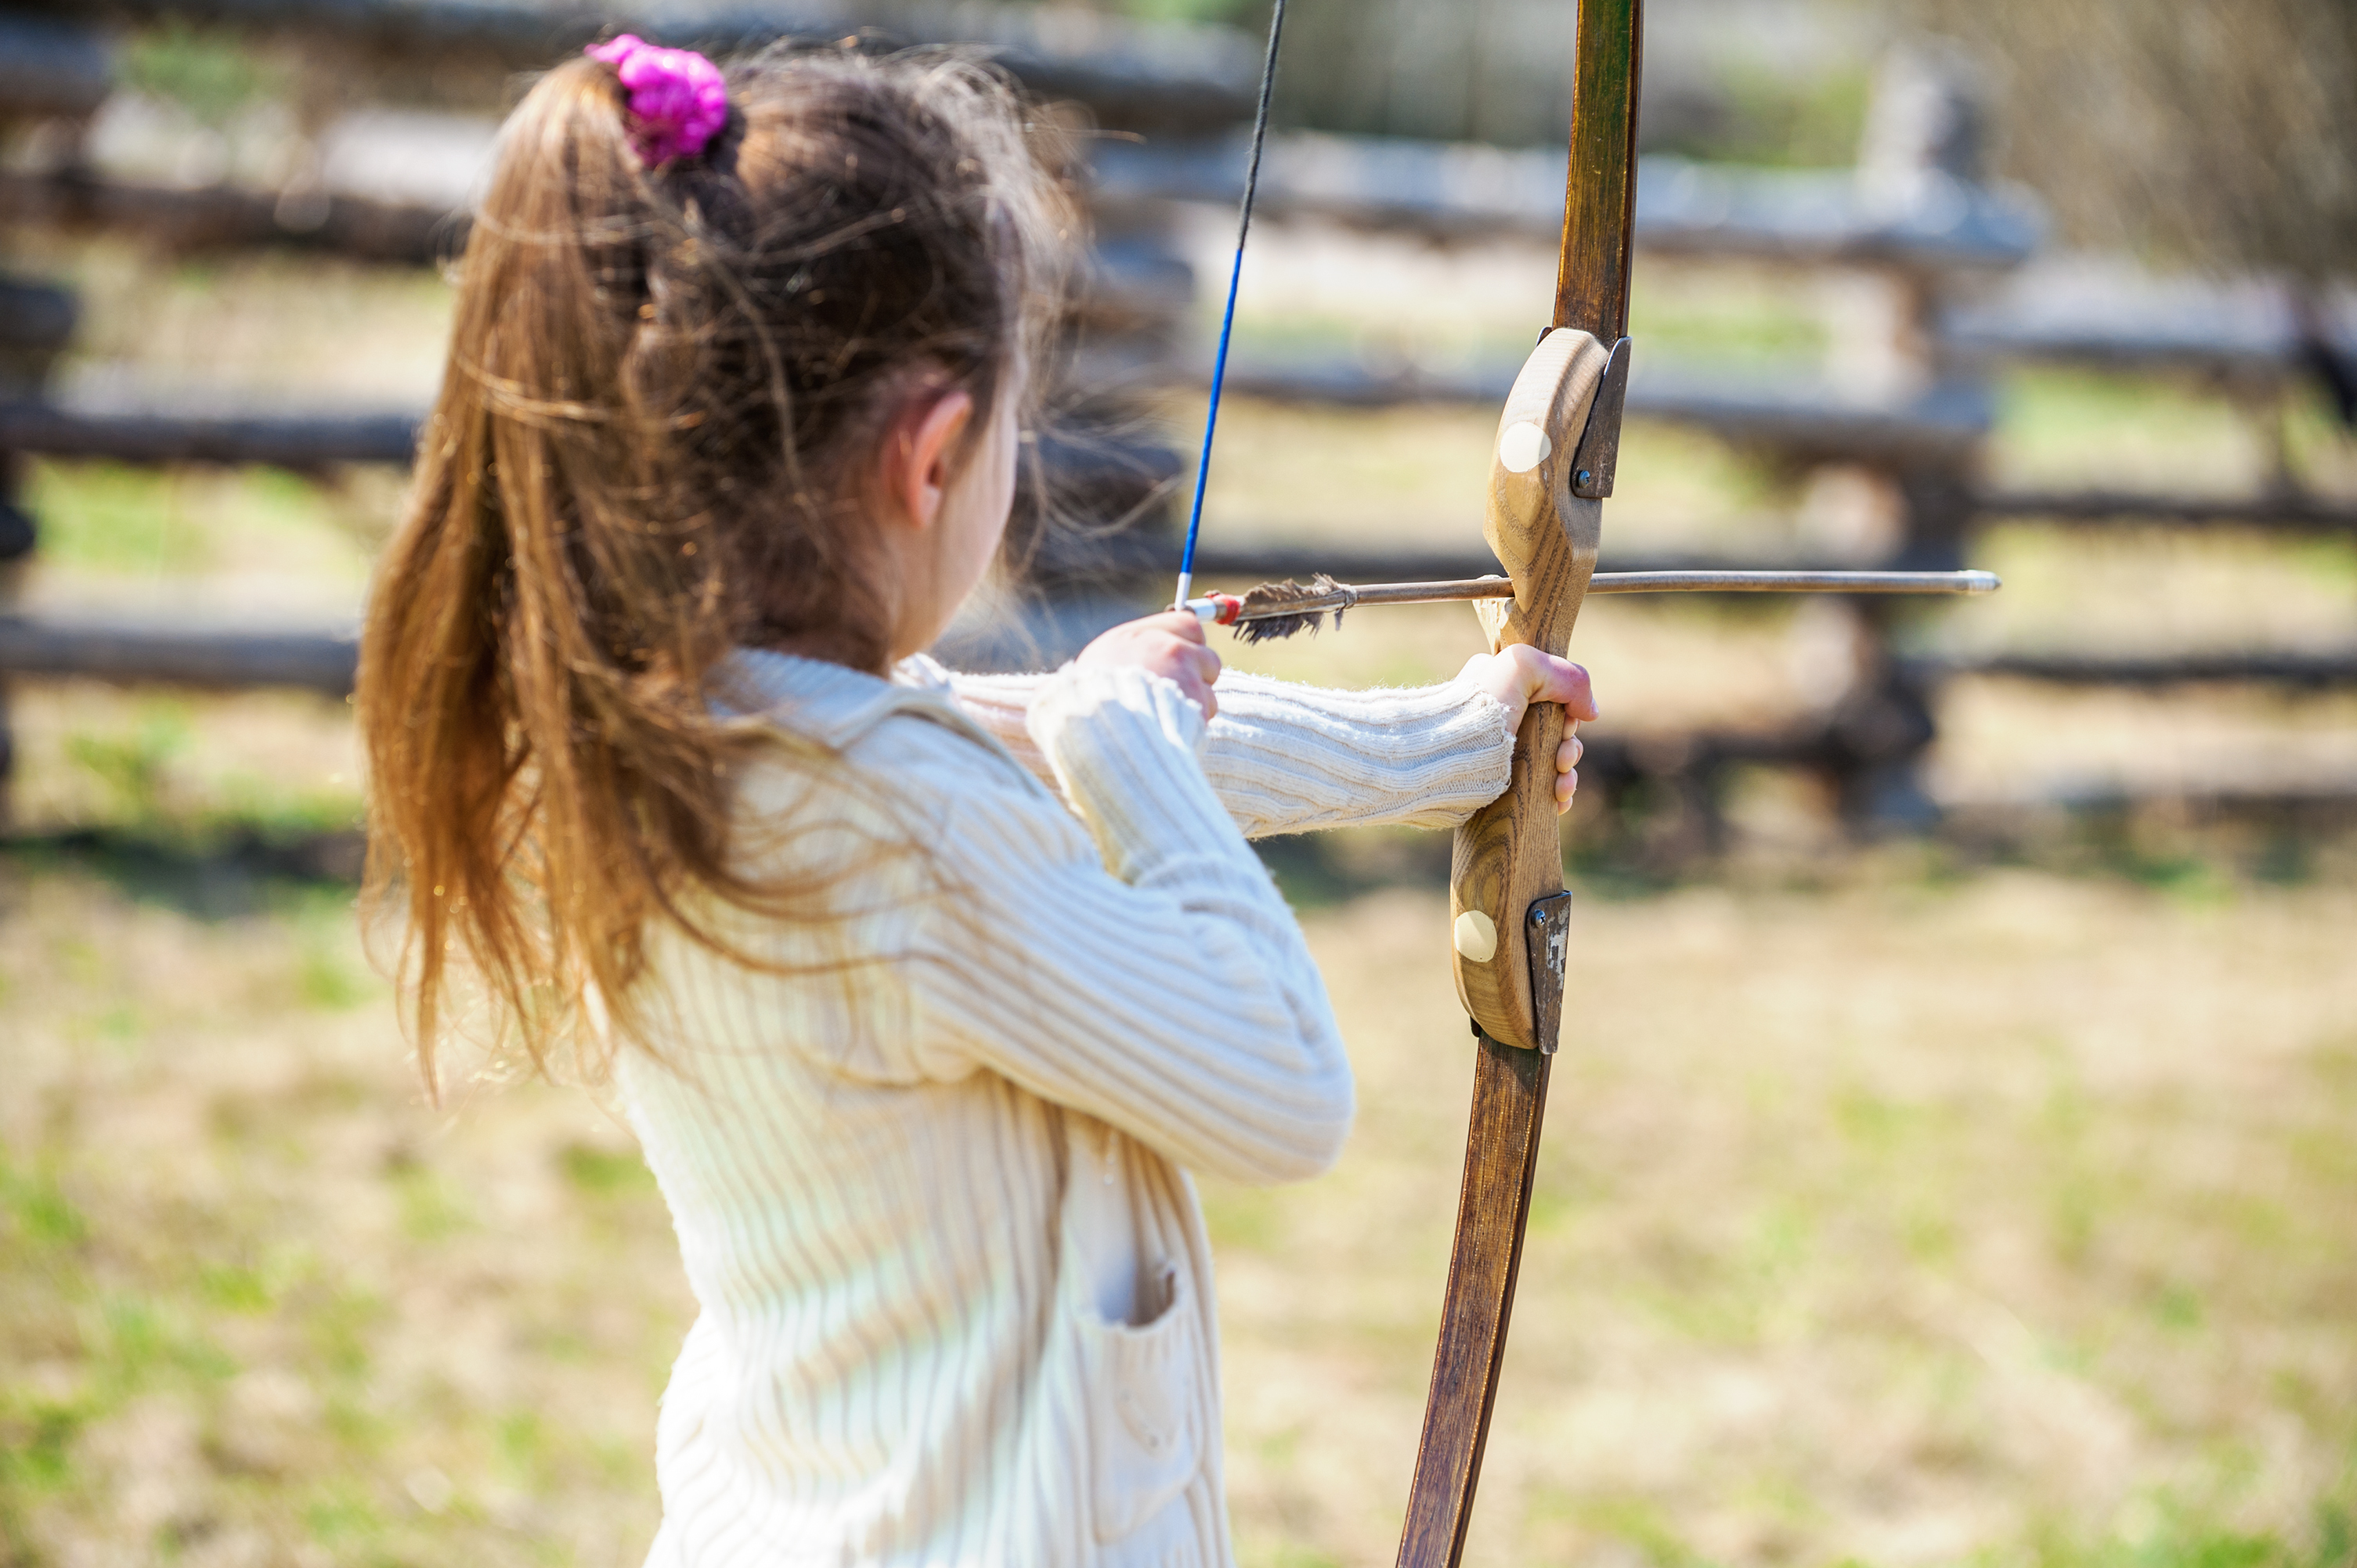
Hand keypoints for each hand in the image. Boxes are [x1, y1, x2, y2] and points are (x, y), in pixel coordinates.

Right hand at [1076, 610, 1222, 719]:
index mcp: (1140, 636)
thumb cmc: (1089, 701)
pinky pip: (1207, 711)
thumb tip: (1148, 648)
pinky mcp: (1197, 703)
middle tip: (1176, 692)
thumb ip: (1131, 650)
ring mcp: (1186, 675)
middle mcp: (1168, 649)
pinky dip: (1194, 722)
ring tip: (1167, 715)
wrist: (1100, 734)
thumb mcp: (1098, 663)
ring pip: (1209, 688)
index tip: (1184, 656)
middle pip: (1207, 656)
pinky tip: (1171, 728)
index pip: (1188, 623)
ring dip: (1195, 702)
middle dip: (1198, 676)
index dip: (1189, 643)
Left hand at [1457, 645, 1597, 814]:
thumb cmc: (1477, 710)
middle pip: (1558, 732)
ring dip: (1567, 774)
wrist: (1441, 762)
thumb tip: (1590, 711)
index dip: (1568, 713)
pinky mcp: (1499, 782)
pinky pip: (1541, 789)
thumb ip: (1567, 676)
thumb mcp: (1521, 667)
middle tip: (1561, 759)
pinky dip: (1557, 794)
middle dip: (1569, 748)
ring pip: (1553, 762)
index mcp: (1503, 684)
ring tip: (1560, 785)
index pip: (1553, 696)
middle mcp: (1503, 716)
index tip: (1565, 724)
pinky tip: (1559, 801)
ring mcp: (1502, 751)